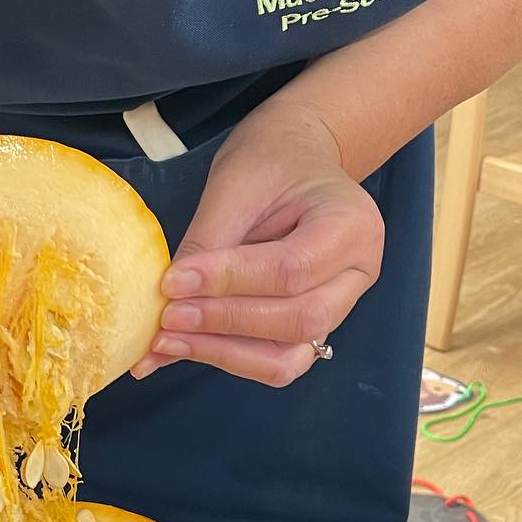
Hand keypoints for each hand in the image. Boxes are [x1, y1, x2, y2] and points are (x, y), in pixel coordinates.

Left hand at [134, 88, 382, 385]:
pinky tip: (182, 347)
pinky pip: (276, 362)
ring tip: (166, 341)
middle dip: (225, 323)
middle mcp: (358, 272)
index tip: (172, 282)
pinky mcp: (312, 327)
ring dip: (224, 353)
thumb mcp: (236, 186)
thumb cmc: (271, 162)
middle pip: (299, 319)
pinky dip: (227, 358)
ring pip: (290, 357)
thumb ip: (208, 244)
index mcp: (352, 224)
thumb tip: (163, 301)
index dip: (229, 282)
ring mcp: (339, 306)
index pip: (292, 269)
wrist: (296, 159)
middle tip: (167, 317)